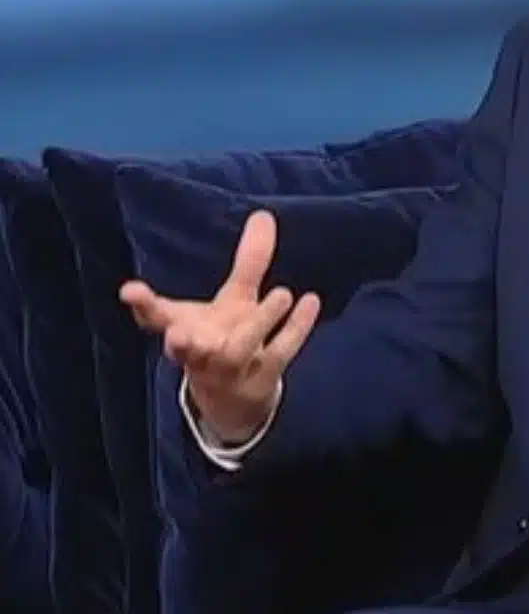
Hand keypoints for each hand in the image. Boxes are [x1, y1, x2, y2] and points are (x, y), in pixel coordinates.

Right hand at [119, 210, 320, 444]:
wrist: (234, 402)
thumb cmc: (226, 339)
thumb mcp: (235, 300)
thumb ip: (248, 261)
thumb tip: (264, 214)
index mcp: (185, 332)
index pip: (156, 319)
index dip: (143, 306)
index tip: (131, 291)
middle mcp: (202, 353)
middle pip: (188, 349)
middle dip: (181, 341)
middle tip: (180, 332)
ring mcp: (231, 369)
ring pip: (237, 350)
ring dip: (258, 322)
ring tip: (282, 292)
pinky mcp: (261, 379)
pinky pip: (280, 353)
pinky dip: (296, 329)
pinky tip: (310, 301)